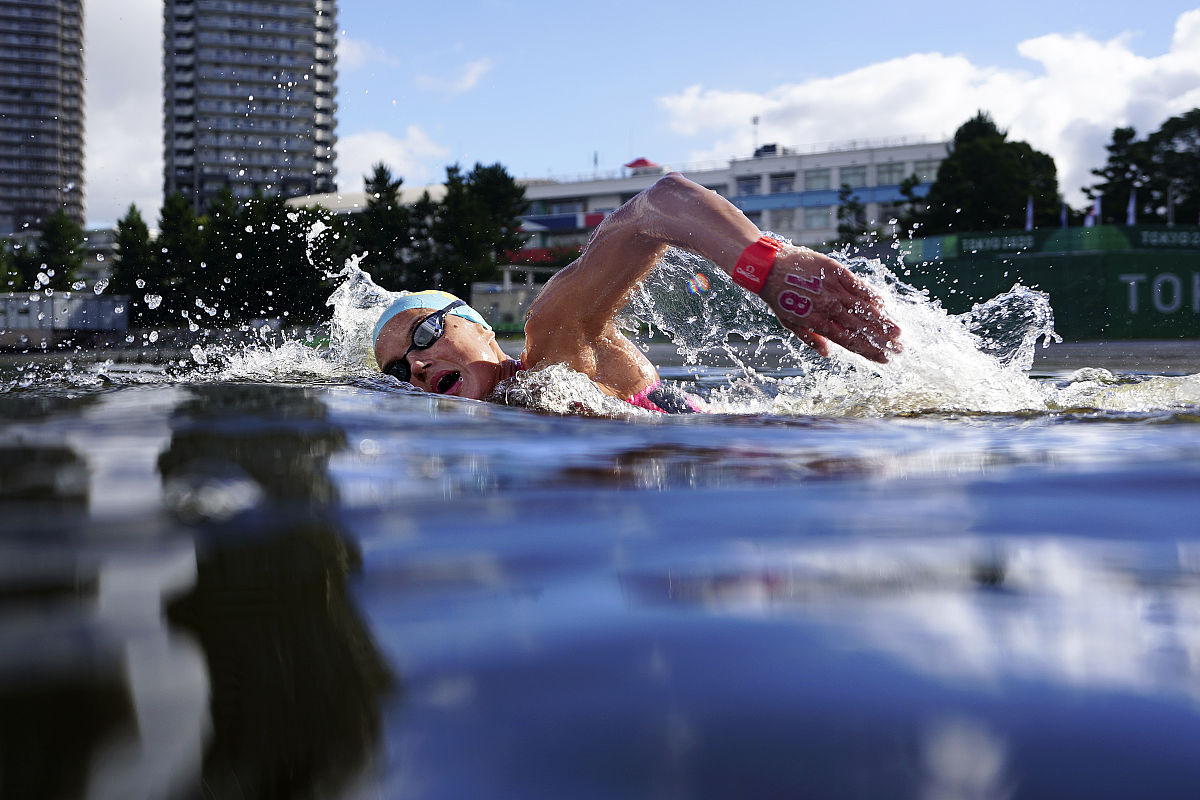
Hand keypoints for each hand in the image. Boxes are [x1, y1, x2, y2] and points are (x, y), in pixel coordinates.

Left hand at [759, 246, 901, 362]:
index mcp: (818, 323)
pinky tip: (883, 304)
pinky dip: (871, 295)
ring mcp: (833, 289)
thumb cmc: (778, 296)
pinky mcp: (836, 272)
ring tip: (899, 332)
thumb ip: (810, 338)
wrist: (769, 267)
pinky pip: (858, 285)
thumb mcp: (789, 322)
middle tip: (900, 349)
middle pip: (860, 328)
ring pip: (863, 308)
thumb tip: (828, 353)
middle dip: (882, 340)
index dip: (868, 351)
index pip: (849, 342)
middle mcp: (828, 308)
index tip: (885, 359)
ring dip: (882, 321)